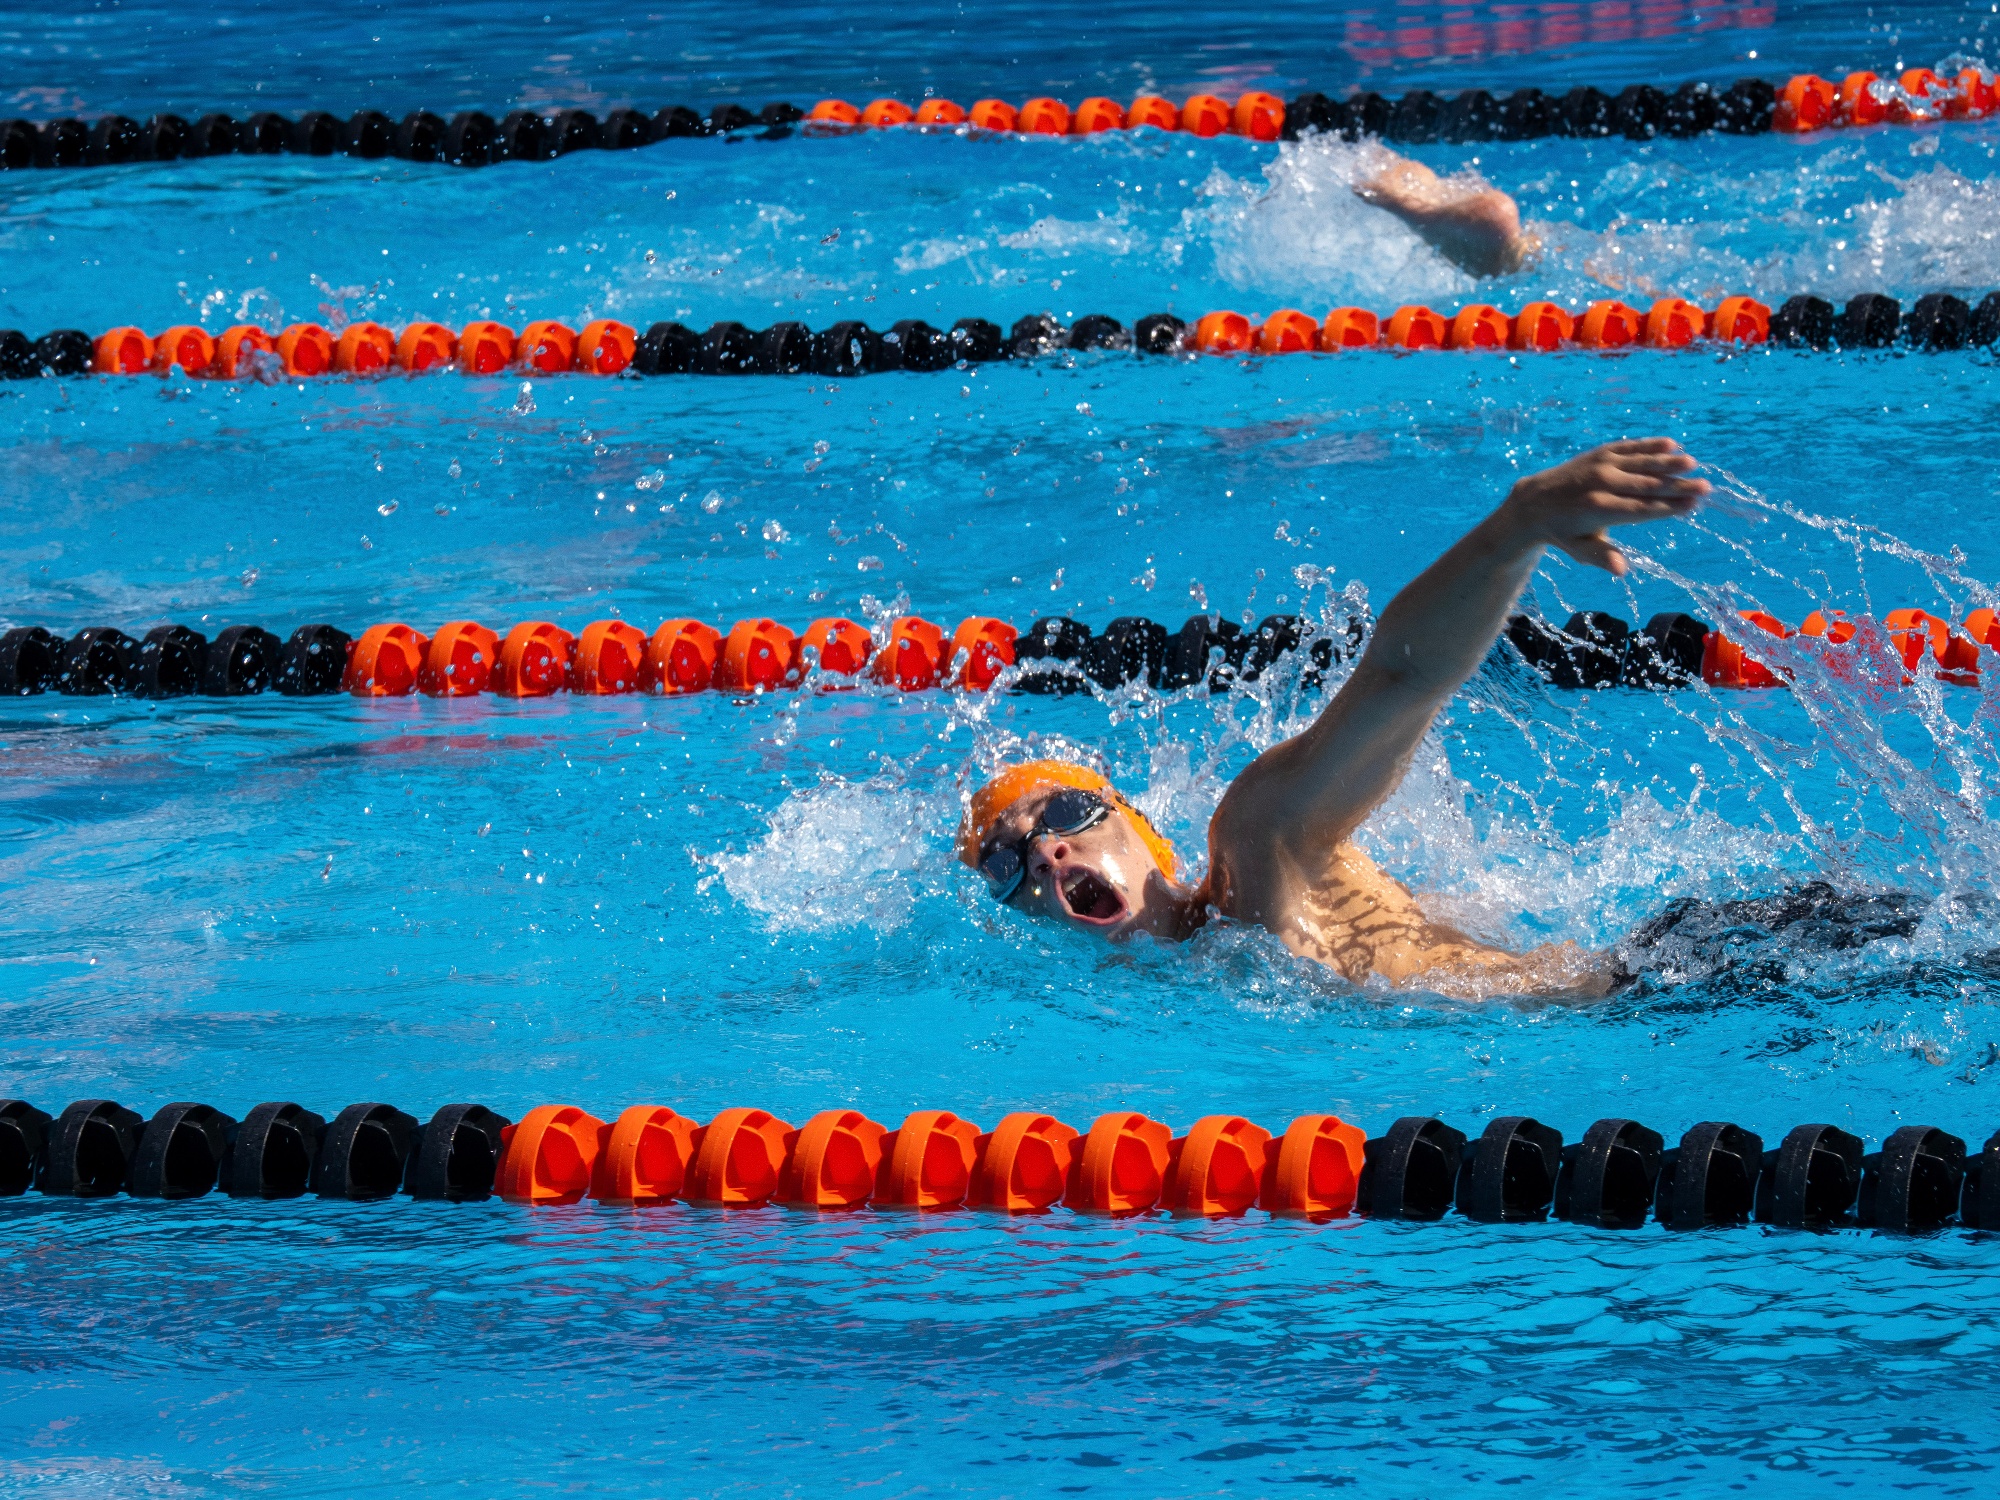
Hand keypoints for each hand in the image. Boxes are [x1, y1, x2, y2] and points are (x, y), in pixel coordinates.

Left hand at [1499, 438, 1707, 575]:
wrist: (1533, 502)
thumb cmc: (1563, 532)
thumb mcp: (1579, 549)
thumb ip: (1602, 557)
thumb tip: (1622, 571)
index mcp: (1598, 510)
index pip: (1641, 509)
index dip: (1668, 507)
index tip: (1693, 506)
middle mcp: (1600, 484)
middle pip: (1646, 486)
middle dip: (1677, 486)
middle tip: (1706, 487)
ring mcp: (1600, 465)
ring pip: (1640, 463)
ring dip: (1667, 462)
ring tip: (1693, 463)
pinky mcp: (1600, 453)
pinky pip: (1628, 448)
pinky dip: (1648, 445)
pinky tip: (1671, 444)